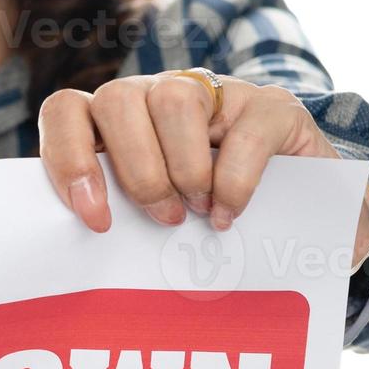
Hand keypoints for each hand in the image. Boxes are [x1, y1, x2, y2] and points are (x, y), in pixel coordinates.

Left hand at [37, 74, 368, 263]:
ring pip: (172, 100)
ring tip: (198, 212)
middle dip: (135, 171)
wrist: (302, 220)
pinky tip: (231, 214)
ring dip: (181, 167)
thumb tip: (77, 274)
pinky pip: (243, 129)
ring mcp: (213, 94)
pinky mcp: (269, 105)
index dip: (68, 157)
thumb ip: (119, 226)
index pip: (66, 111)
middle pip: (114, 100)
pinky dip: (234, 180)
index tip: (94, 216)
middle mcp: (154, 96)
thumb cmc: (206, 225)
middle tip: (163, 218)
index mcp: (114, 124)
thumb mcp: (155, 224)